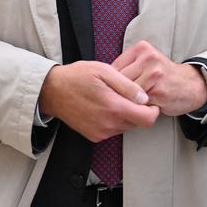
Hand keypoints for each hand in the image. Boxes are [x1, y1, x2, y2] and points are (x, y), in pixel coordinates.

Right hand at [38, 61, 158, 142]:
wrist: (52, 91)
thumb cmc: (77, 77)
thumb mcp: (105, 71)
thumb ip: (127, 85)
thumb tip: (145, 98)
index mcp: (113, 107)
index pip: (147, 119)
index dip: (153, 111)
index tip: (149, 101)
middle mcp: (108, 124)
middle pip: (138, 123)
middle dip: (138, 110)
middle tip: (128, 94)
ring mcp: (101, 132)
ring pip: (126, 126)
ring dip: (126, 114)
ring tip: (113, 98)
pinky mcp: (94, 136)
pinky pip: (113, 130)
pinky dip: (114, 119)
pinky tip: (104, 106)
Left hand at [112, 41, 206, 116]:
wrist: (190, 85)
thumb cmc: (163, 76)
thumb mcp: (147, 62)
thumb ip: (129, 66)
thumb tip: (103, 78)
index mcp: (142, 48)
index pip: (115, 67)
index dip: (110, 82)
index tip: (110, 91)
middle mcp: (148, 58)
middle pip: (120, 80)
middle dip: (117, 92)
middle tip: (115, 100)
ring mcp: (154, 74)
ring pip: (128, 92)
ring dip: (126, 101)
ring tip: (128, 104)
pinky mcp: (158, 90)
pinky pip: (138, 102)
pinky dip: (136, 107)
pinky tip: (139, 108)